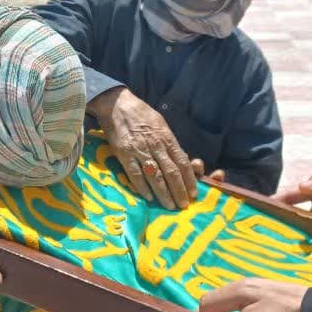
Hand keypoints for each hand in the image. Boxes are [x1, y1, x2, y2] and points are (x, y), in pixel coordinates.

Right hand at [88, 87, 200, 208]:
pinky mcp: (124, 154)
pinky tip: (148, 197)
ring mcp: (140, 150)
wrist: (118, 105)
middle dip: (179, 191)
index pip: (182, 162)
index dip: (189, 179)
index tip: (193, 193)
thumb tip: (181, 158)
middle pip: (171, 172)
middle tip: (183, 206)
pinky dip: (142, 187)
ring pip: (155, 176)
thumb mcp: (161, 125)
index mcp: (167, 137)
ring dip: (163, 193)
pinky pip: (135, 174)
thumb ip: (169, 143)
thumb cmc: (141, 114)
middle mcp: (156, 145)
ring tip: (169, 206)